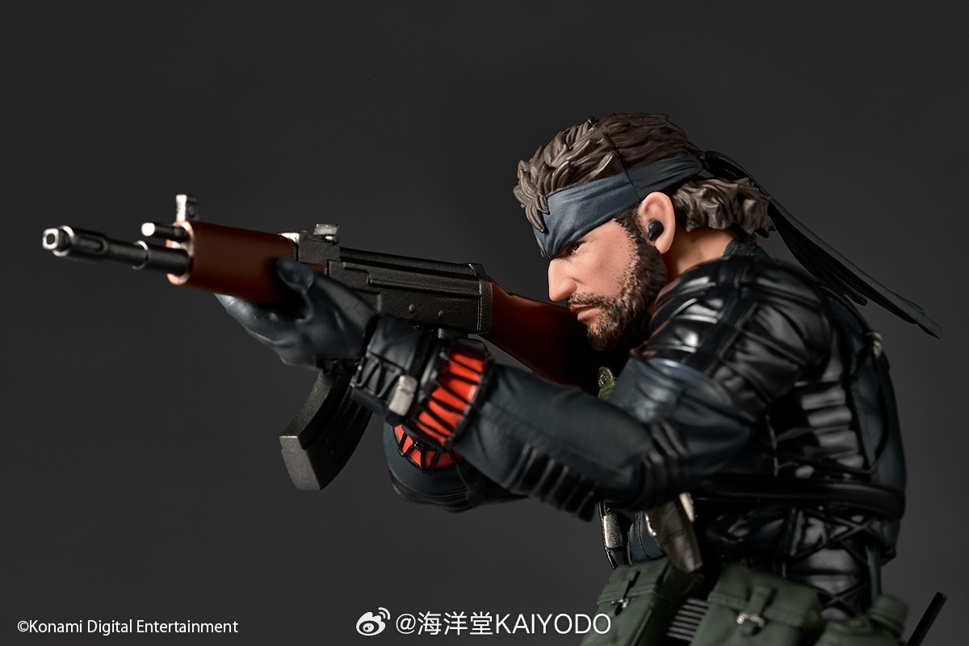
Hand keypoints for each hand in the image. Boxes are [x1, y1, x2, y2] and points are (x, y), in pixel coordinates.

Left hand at [216, 256, 376, 368]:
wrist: (375, 351)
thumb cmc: (353, 329)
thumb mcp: (324, 293)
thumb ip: (298, 277)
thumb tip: (279, 265)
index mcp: (282, 333)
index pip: (243, 313)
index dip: (229, 295)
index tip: (221, 280)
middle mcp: (284, 346)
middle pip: (255, 319)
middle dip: (250, 297)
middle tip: (246, 277)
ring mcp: (295, 350)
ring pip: (270, 324)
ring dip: (268, 305)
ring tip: (274, 284)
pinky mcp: (306, 349)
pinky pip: (286, 329)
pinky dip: (284, 314)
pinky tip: (295, 301)